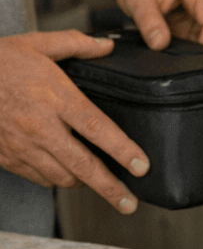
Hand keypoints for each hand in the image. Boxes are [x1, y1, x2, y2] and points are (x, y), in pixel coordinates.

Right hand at [0, 31, 149, 212]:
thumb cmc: (0, 62)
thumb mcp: (38, 44)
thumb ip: (76, 44)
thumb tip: (107, 46)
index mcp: (55, 98)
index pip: (97, 129)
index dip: (122, 150)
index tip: (141, 166)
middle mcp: (41, 126)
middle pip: (83, 165)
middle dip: (110, 188)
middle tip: (129, 203)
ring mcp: (23, 145)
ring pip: (62, 177)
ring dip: (85, 183)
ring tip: (103, 185)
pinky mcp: (8, 157)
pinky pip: (40, 178)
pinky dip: (57, 180)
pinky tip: (69, 175)